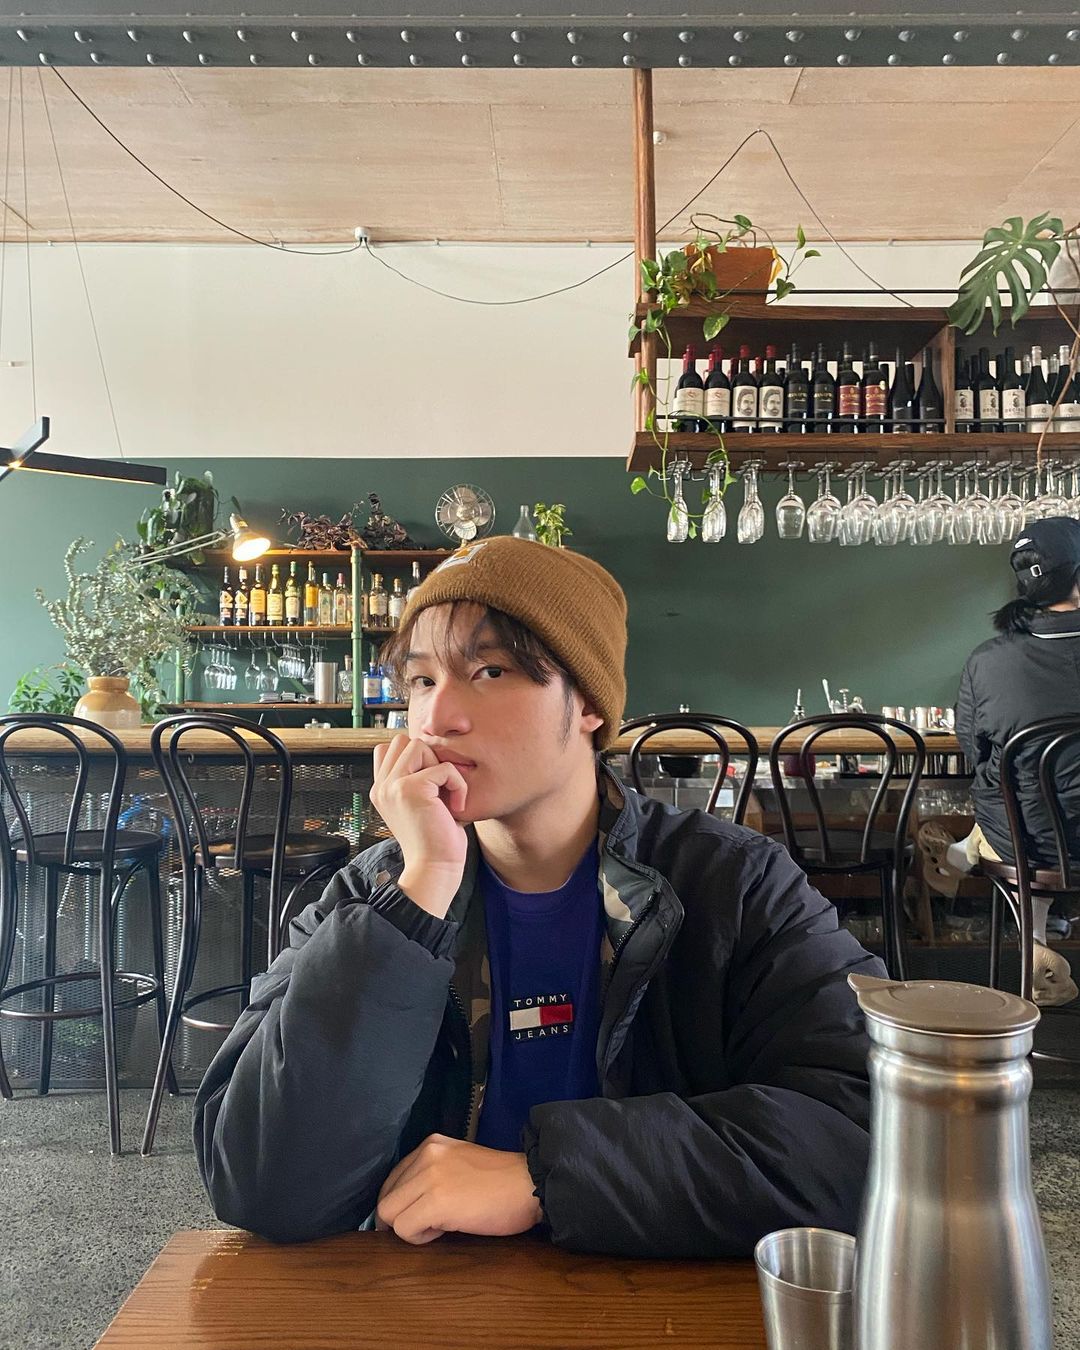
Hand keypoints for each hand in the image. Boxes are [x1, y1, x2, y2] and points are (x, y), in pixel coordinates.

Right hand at [371, 734, 468, 917]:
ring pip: (419, 746)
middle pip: (403, 741)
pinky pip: (444, 767)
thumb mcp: (423, 804)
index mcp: (382, 790)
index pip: (390, 748)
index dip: (416, 757)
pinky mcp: (409, 789)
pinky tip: (456, 806)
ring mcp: (392, 786)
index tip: (432, 784)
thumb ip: (420, 778)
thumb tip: (436, 749)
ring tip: (446, 796)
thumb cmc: (437, 840)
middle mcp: (382, 786)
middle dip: (427, 757)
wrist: (435, 869)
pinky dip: (457, 784)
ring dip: (440, 767)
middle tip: (438, 788)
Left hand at [376, 1135, 542, 1245]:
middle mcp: (426, 1155)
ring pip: (389, 1213)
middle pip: (386, 1198)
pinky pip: (404, 1228)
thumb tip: (406, 1203)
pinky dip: (419, 1238)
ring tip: (440, 1226)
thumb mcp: (460, 1164)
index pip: (393, 1179)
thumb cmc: (502, 1183)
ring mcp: (429, 1177)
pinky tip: (444, 1230)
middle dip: (403, 1217)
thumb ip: (432, 1174)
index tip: (421, 1215)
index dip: (402, 1203)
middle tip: (432, 1224)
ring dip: (410, 1227)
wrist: (530, 1184)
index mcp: (431, 1144)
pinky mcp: (436, 1201)